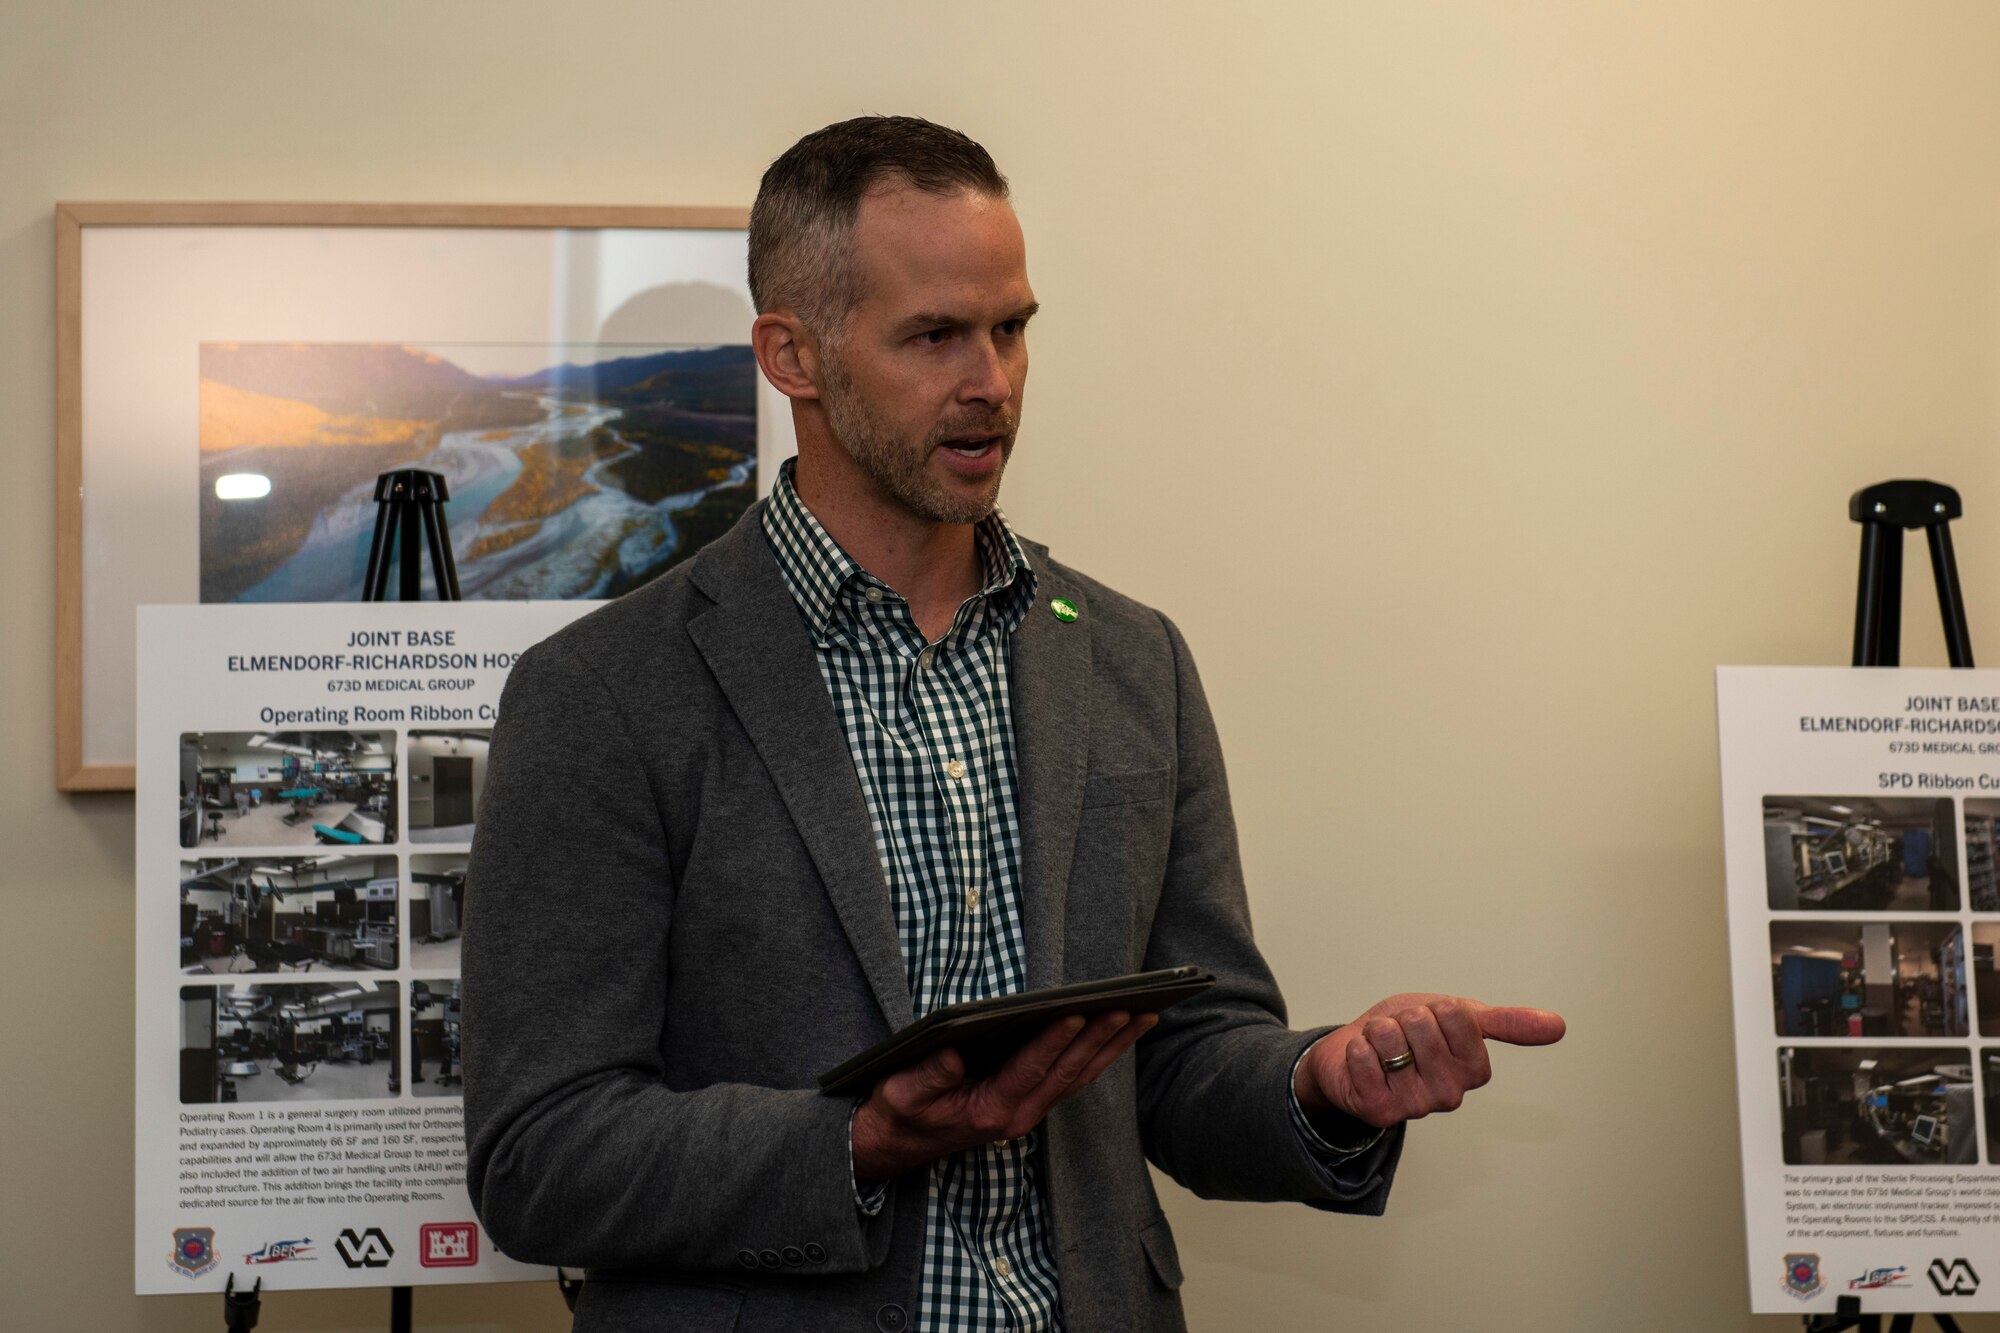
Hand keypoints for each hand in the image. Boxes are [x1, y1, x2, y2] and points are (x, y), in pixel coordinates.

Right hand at [851, 1010, 1157, 1184]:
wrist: (896, 1146)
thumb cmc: (899, 1114)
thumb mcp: (900, 1095)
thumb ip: (927, 1077)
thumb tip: (952, 1053)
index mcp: (989, 1110)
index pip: (1029, 1071)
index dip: (1053, 1042)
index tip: (1076, 1014)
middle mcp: (1017, 1115)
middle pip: (1067, 1072)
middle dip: (1100, 1038)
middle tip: (1130, 1007)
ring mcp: (1028, 1112)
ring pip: (1079, 1076)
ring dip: (1111, 1046)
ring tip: (1142, 1015)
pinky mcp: (1030, 1104)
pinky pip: (1073, 1078)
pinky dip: (1098, 1054)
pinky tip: (1117, 1031)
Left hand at [1294, 993, 1564, 1129]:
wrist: (1354, 1054)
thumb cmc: (1408, 1034)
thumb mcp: (1457, 1017)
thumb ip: (1505, 1022)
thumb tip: (1558, 1025)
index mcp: (1474, 1070)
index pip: (1456, 1015)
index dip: (1436, 1008)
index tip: (1432, 1020)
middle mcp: (1450, 1094)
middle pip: (1421, 1025)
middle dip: (1404, 1018)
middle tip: (1403, 1034)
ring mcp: (1414, 1106)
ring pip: (1390, 1039)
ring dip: (1378, 1032)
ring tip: (1383, 1047)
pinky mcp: (1379, 1112)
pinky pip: (1363, 1060)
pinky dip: (1357, 1049)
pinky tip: (1364, 1061)